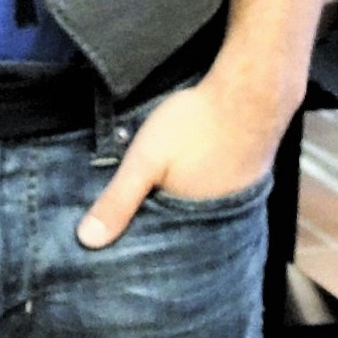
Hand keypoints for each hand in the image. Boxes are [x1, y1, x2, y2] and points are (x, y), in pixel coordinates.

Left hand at [76, 76, 274, 248]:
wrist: (249, 92)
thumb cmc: (194, 125)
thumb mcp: (145, 161)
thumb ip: (118, 200)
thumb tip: (87, 241)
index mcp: (194, 222)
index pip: (161, 246)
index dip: (140, 242)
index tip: (117, 245)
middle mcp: (220, 219)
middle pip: (182, 229)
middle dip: (160, 225)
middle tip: (135, 219)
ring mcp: (238, 198)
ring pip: (201, 210)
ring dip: (182, 205)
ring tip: (160, 198)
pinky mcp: (248, 177)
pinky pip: (219, 191)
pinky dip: (202, 188)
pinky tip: (192, 175)